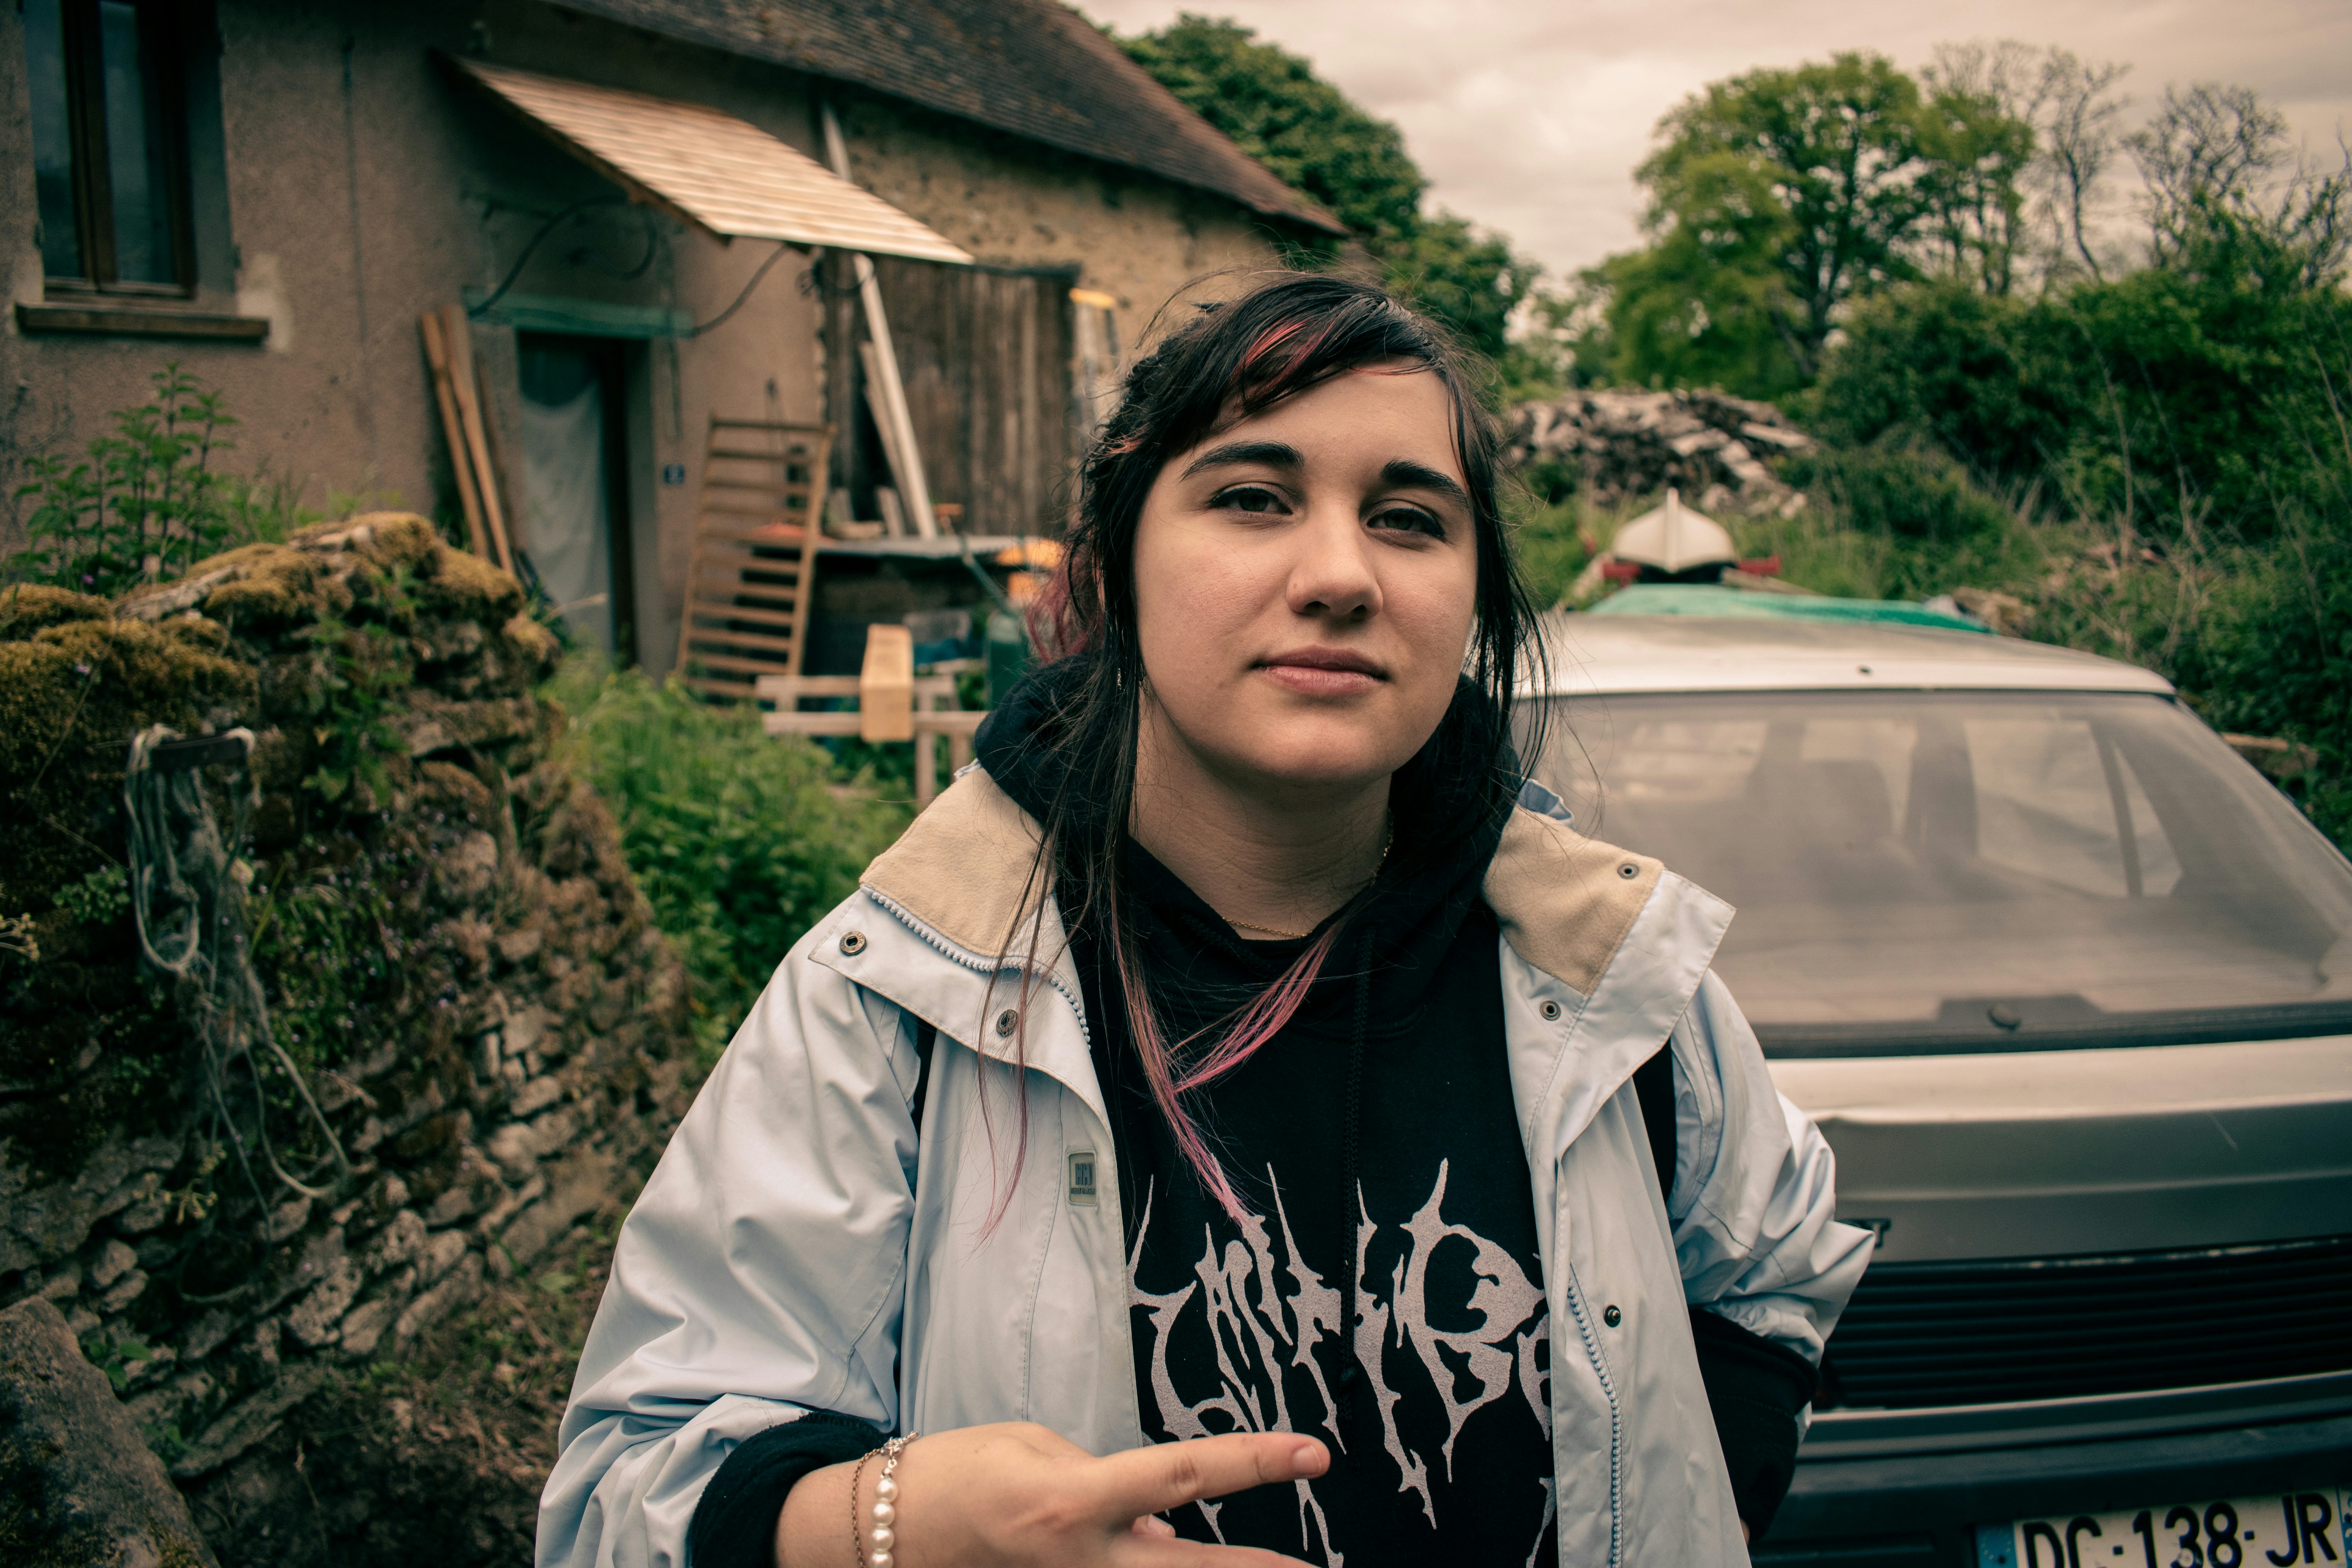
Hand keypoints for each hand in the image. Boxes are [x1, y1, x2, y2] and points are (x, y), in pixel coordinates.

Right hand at [777, 1422, 1328, 1567]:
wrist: (880, 1531)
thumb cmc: (958, 1473)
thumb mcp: (1036, 1450)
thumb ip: (1108, 1483)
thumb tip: (1161, 1528)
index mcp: (1075, 1499)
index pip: (1186, 1475)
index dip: (1255, 1464)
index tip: (1311, 1455)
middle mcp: (1079, 1557)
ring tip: (1258, 1564)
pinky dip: (1138, 1567)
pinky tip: (1147, 1549)